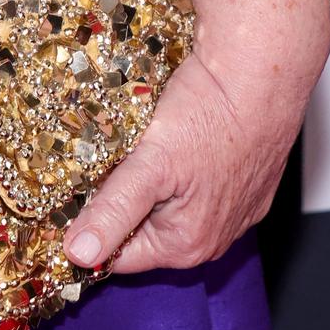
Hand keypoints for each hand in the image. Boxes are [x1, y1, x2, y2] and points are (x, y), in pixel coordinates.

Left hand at [61, 24, 328, 275]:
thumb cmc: (211, 115)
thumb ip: (114, 211)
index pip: (119, 255)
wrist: (264, 74)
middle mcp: (215, 237)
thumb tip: (78, 256)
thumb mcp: (151, 164)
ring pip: (172, 203)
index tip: (65, 197)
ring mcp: (237, 209)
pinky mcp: (249, 180)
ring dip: (149, 180)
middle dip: (119, 199)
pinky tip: (174, 136)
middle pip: (145, 228)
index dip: (89, 227)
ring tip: (135, 142)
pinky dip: (182, 166)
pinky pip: (200, 184)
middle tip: (99, 158)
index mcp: (187, 244)